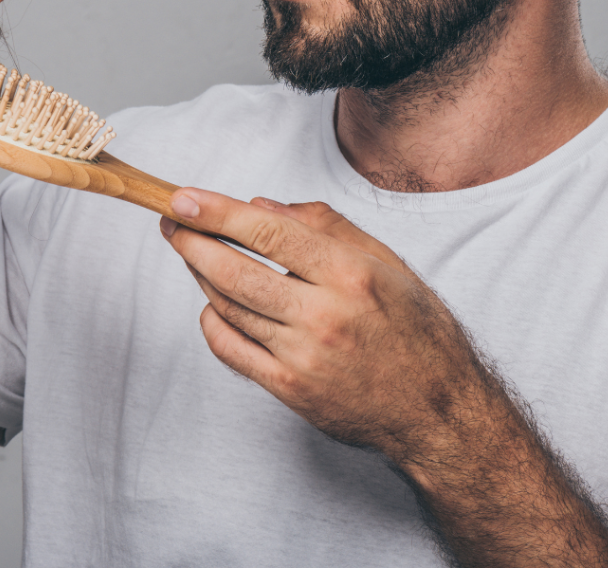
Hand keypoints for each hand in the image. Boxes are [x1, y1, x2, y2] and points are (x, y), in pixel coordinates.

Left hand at [159, 191, 488, 466]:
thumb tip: (261, 206)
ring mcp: (303, 357)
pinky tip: (211, 303)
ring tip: (190, 252)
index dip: (217, 212)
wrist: (436, 409)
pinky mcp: (290, 390)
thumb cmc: (415, 327)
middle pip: (236, 271)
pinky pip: (232, 350)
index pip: (267, 232)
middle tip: (170, 222)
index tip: (183, 198)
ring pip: (229, 307)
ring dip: (200, 275)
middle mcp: (324, 315)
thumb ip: (324, 224)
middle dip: (192, 242)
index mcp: (349, 274)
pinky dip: (212, 321)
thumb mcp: (385, 260)